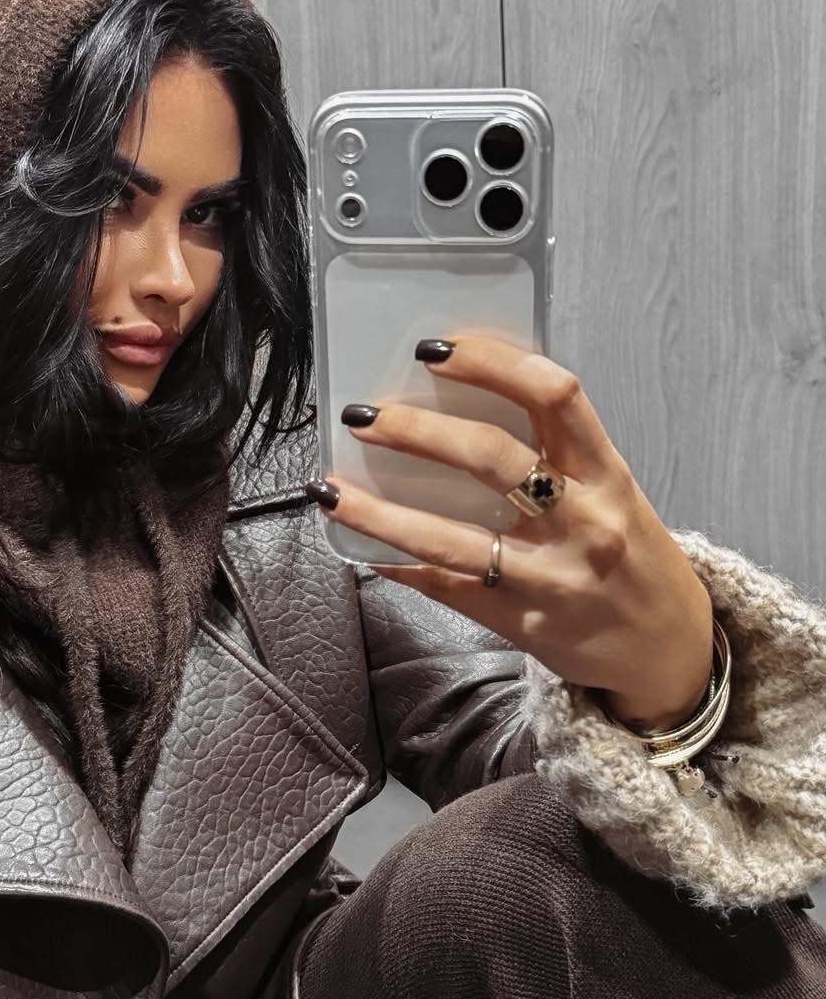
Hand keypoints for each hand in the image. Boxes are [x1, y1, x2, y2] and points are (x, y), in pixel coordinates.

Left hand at [308, 330, 714, 732]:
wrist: (668, 650)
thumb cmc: (633, 558)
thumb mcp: (613, 492)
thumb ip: (557, 453)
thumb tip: (466, 403)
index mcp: (608, 474)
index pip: (554, 395)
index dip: (492, 363)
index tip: (438, 348)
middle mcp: (582, 522)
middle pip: (491, 458)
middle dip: (417, 431)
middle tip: (364, 415)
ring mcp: (549, 577)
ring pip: (449, 538)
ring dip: (379, 511)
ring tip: (330, 488)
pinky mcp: (520, 622)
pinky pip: (444, 587)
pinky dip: (396, 564)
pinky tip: (361, 547)